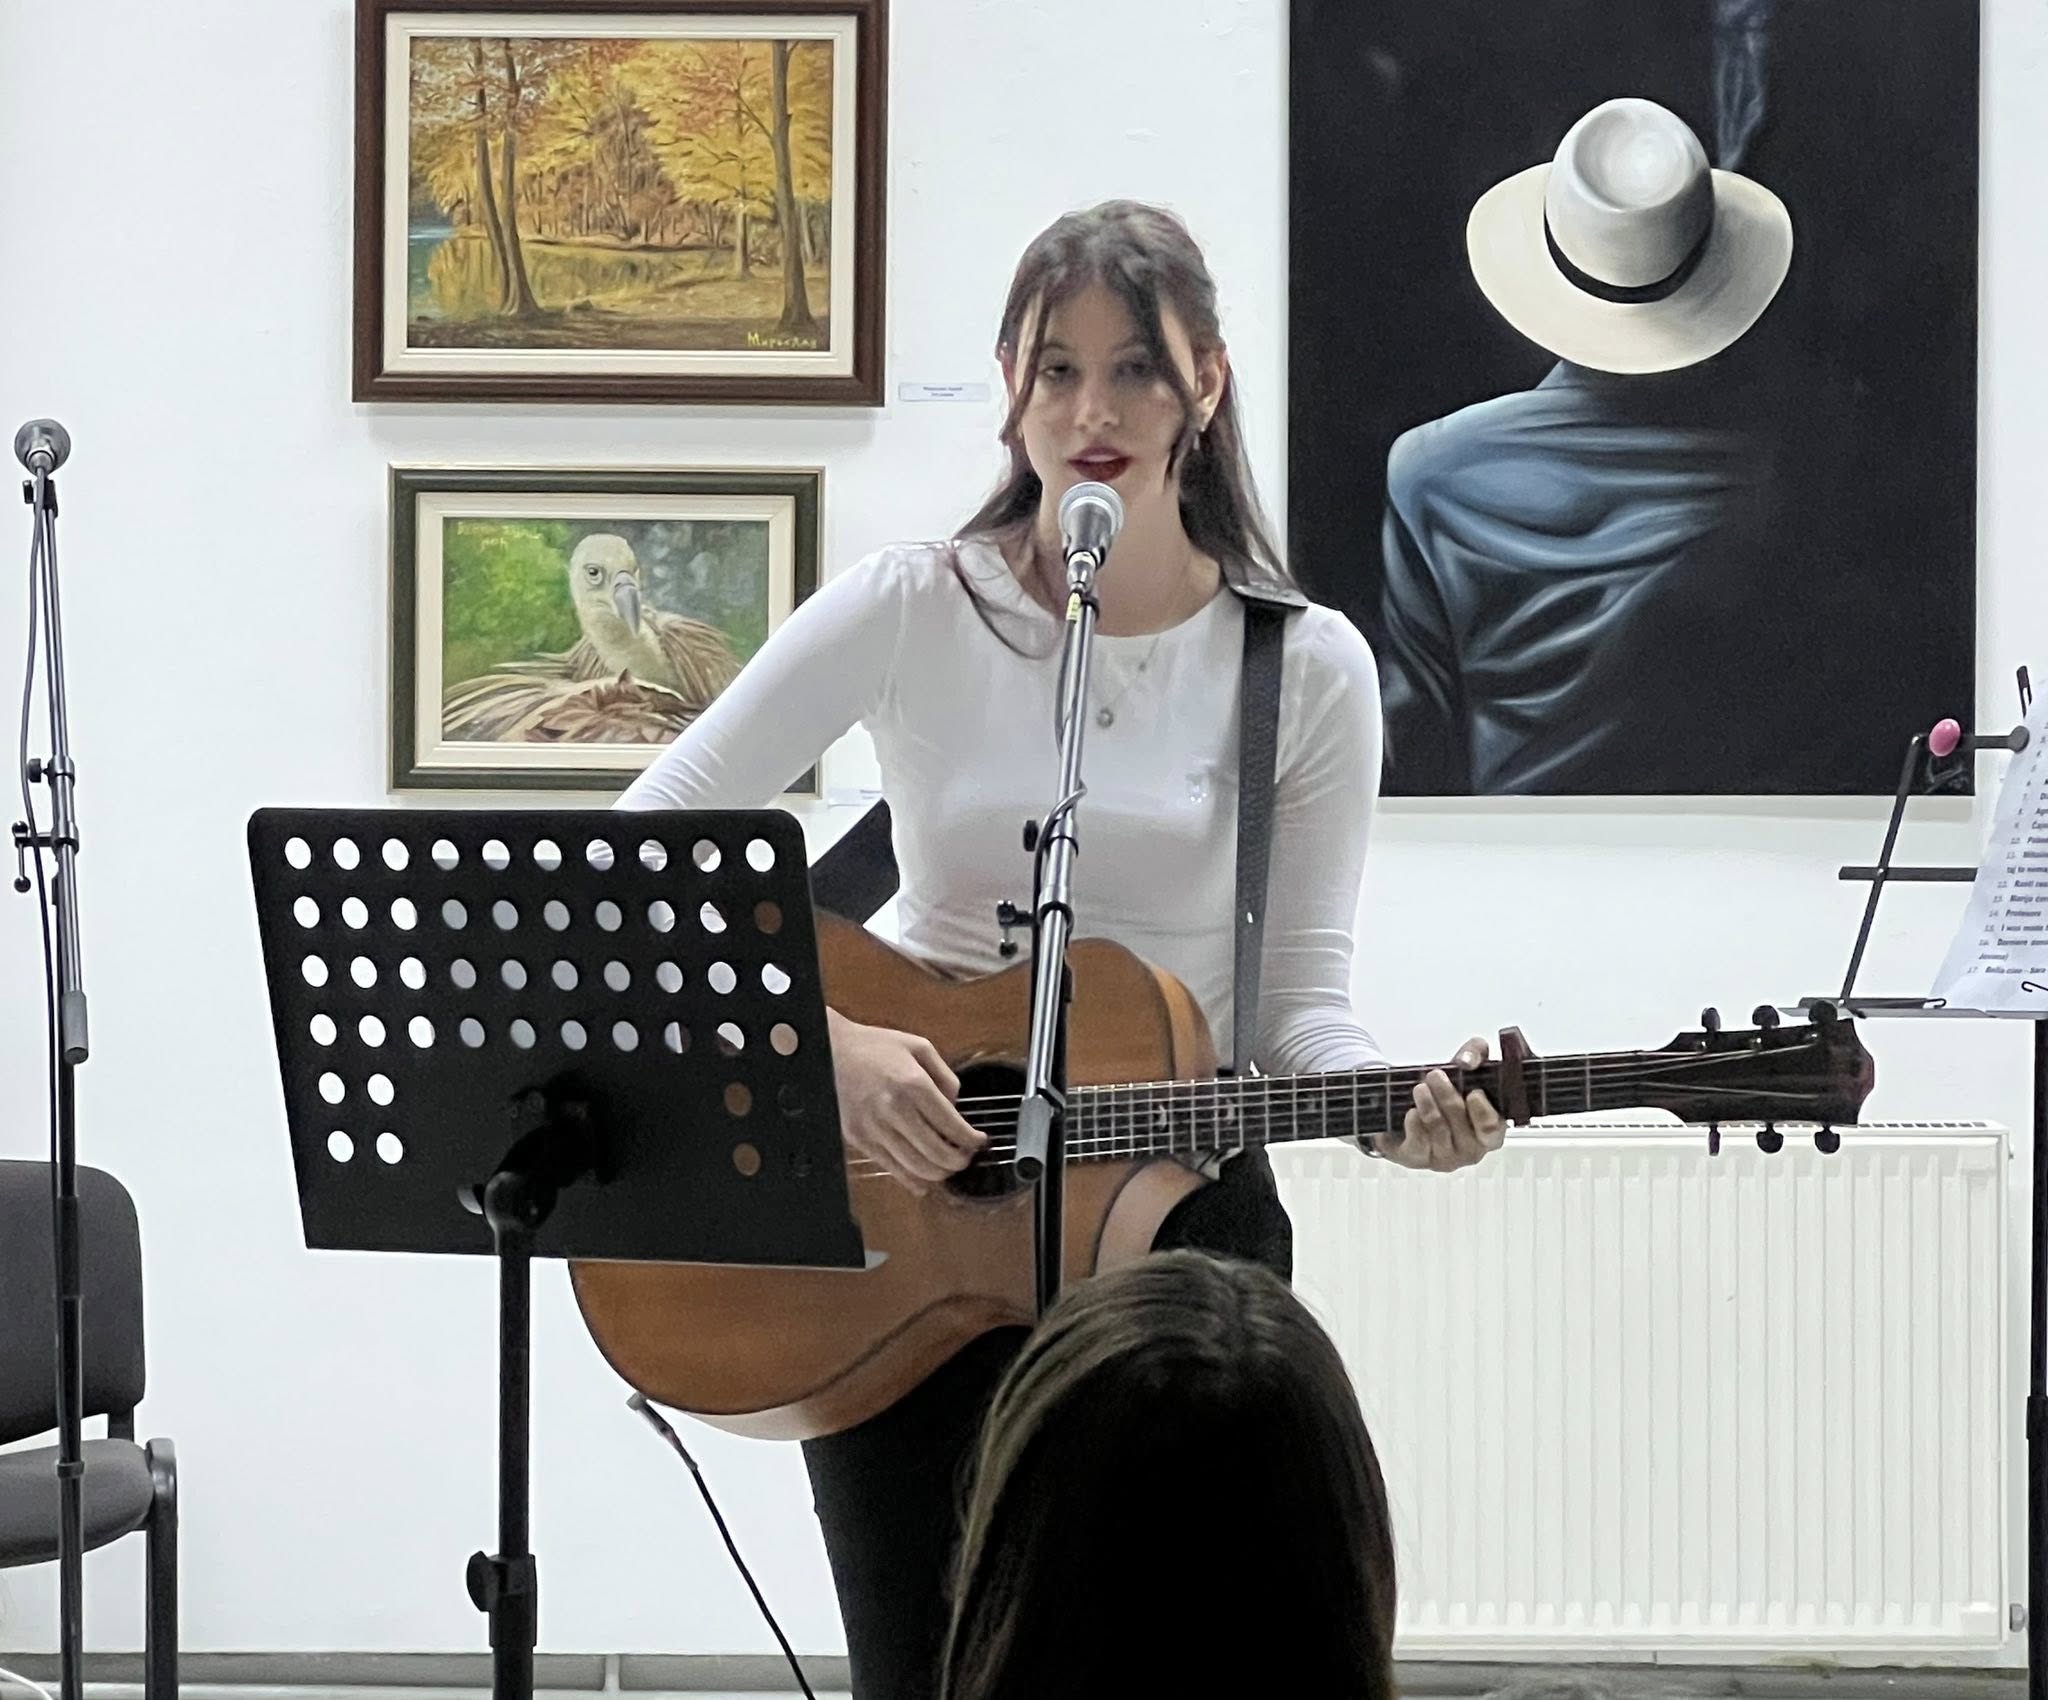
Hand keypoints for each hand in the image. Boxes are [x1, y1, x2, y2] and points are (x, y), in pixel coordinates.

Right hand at [827, 1009, 986, 1194]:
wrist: (830, 1051)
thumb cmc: (875, 1046)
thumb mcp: (918, 1046)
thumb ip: (945, 1075)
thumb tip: (955, 1105)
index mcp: (913, 1084)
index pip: (952, 1126)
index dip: (971, 1140)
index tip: (979, 1140)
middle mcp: (894, 1109)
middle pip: (938, 1152)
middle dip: (960, 1160)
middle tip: (966, 1156)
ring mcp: (875, 1127)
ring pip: (917, 1167)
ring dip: (940, 1173)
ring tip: (948, 1166)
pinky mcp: (859, 1139)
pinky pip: (891, 1169)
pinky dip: (913, 1181)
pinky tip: (925, 1181)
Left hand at [1376, 1037, 1505, 1171]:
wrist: (1409, 1108)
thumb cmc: (1449, 1092)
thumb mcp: (1466, 1066)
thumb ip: (1475, 1053)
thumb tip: (1466, 1060)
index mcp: (1490, 1130)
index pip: (1493, 1129)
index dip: (1483, 1112)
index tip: (1474, 1093)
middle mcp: (1471, 1148)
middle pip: (1460, 1125)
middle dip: (1447, 1097)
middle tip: (1435, 1075)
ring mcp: (1445, 1158)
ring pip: (1438, 1130)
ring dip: (1428, 1105)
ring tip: (1420, 1087)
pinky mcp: (1418, 1159)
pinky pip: (1418, 1144)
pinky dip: (1414, 1124)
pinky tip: (1410, 1112)